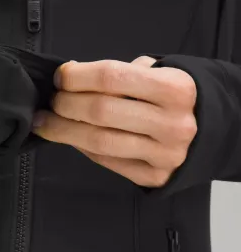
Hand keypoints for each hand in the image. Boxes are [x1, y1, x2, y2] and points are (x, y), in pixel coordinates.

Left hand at [31, 56, 197, 187]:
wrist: (205, 131)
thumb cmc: (169, 98)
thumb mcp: (154, 74)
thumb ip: (117, 75)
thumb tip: (69, 78)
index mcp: (174, 88)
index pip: (110, 77)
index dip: (76, 76)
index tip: (59, 77)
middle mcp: (173, 123)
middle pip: (100, 111)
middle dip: (65, 104)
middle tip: (52, 102)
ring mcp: (165, 154)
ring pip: (98, 141)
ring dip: (62, 131)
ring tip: (45, 123)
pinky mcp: (154, 177)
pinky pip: (105, 161)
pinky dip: (82, 148)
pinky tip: (72, 137)